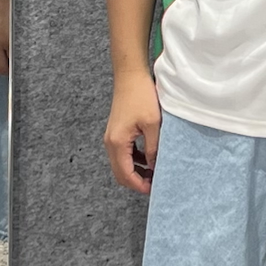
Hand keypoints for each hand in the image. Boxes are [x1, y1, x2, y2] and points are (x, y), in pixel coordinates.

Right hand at [105, 72, 161, 194]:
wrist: (130, 76)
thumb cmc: (141, 96)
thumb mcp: (153, 124)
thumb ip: (153, 148)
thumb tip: (154, 166)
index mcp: (117, 143)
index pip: (125, 174)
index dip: (139, 185)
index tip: (154, 189)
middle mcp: (110, 142)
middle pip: (120, 172)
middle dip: (136, 181)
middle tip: (155, 183)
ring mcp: (112, 137)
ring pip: (121, 163)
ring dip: (136, 171)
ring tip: (155, 171)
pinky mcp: (117, 131)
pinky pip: (123, 153)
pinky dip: (134, 160)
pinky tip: (149, 157)